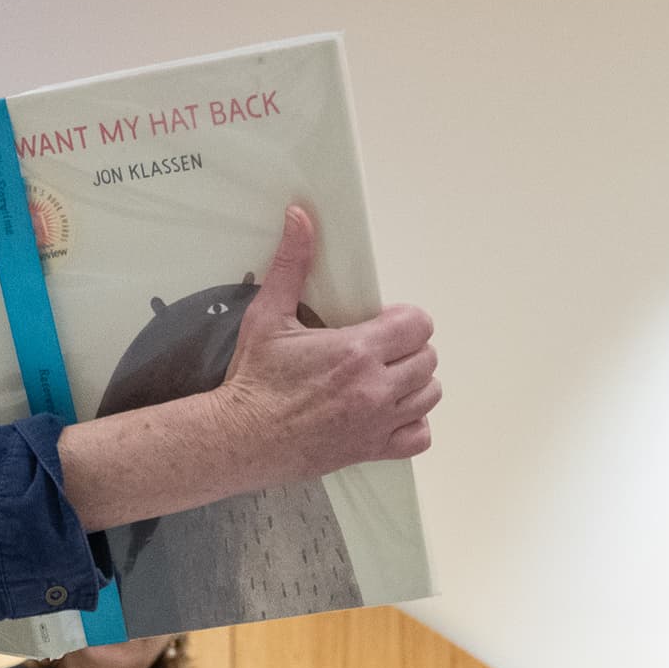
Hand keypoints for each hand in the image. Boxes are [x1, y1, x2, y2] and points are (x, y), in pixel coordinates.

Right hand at [213, 204, 439, 478]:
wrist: (239, 437)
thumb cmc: (254, 380)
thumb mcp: (268, 315)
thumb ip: (291, 265)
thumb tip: (300, 218)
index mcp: (356, 351)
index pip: (418, 325)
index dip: (405, 320)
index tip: (382, 323)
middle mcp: (375, 388)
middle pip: (428, 359)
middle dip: (409, 349)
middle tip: (380, 350)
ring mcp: (377, 422)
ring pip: (430, 395)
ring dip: (414, 382)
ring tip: (386, 377)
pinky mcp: (371, 449)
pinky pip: (420, 436)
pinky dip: (413, 423)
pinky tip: (390, 411)